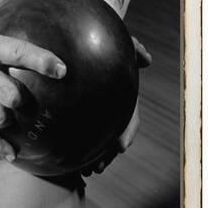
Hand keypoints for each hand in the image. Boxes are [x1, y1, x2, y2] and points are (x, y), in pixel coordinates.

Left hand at [81, 36, 151, 176]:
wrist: (77, 36)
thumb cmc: (100, 39)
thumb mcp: (117, 42)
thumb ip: (131, 48)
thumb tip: (148, 59)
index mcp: (119, 94)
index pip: (128, 117)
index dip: (126, 132)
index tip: (122, 146)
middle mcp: (107, 106)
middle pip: (110, 135)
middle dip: (106, 154)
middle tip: (96, 168)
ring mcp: (89, 110)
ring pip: (94, 138)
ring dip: (90, 157)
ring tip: (81, 171)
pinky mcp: (69, 111)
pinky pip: (71, 131)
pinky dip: (70, 146)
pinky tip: (60, 158)